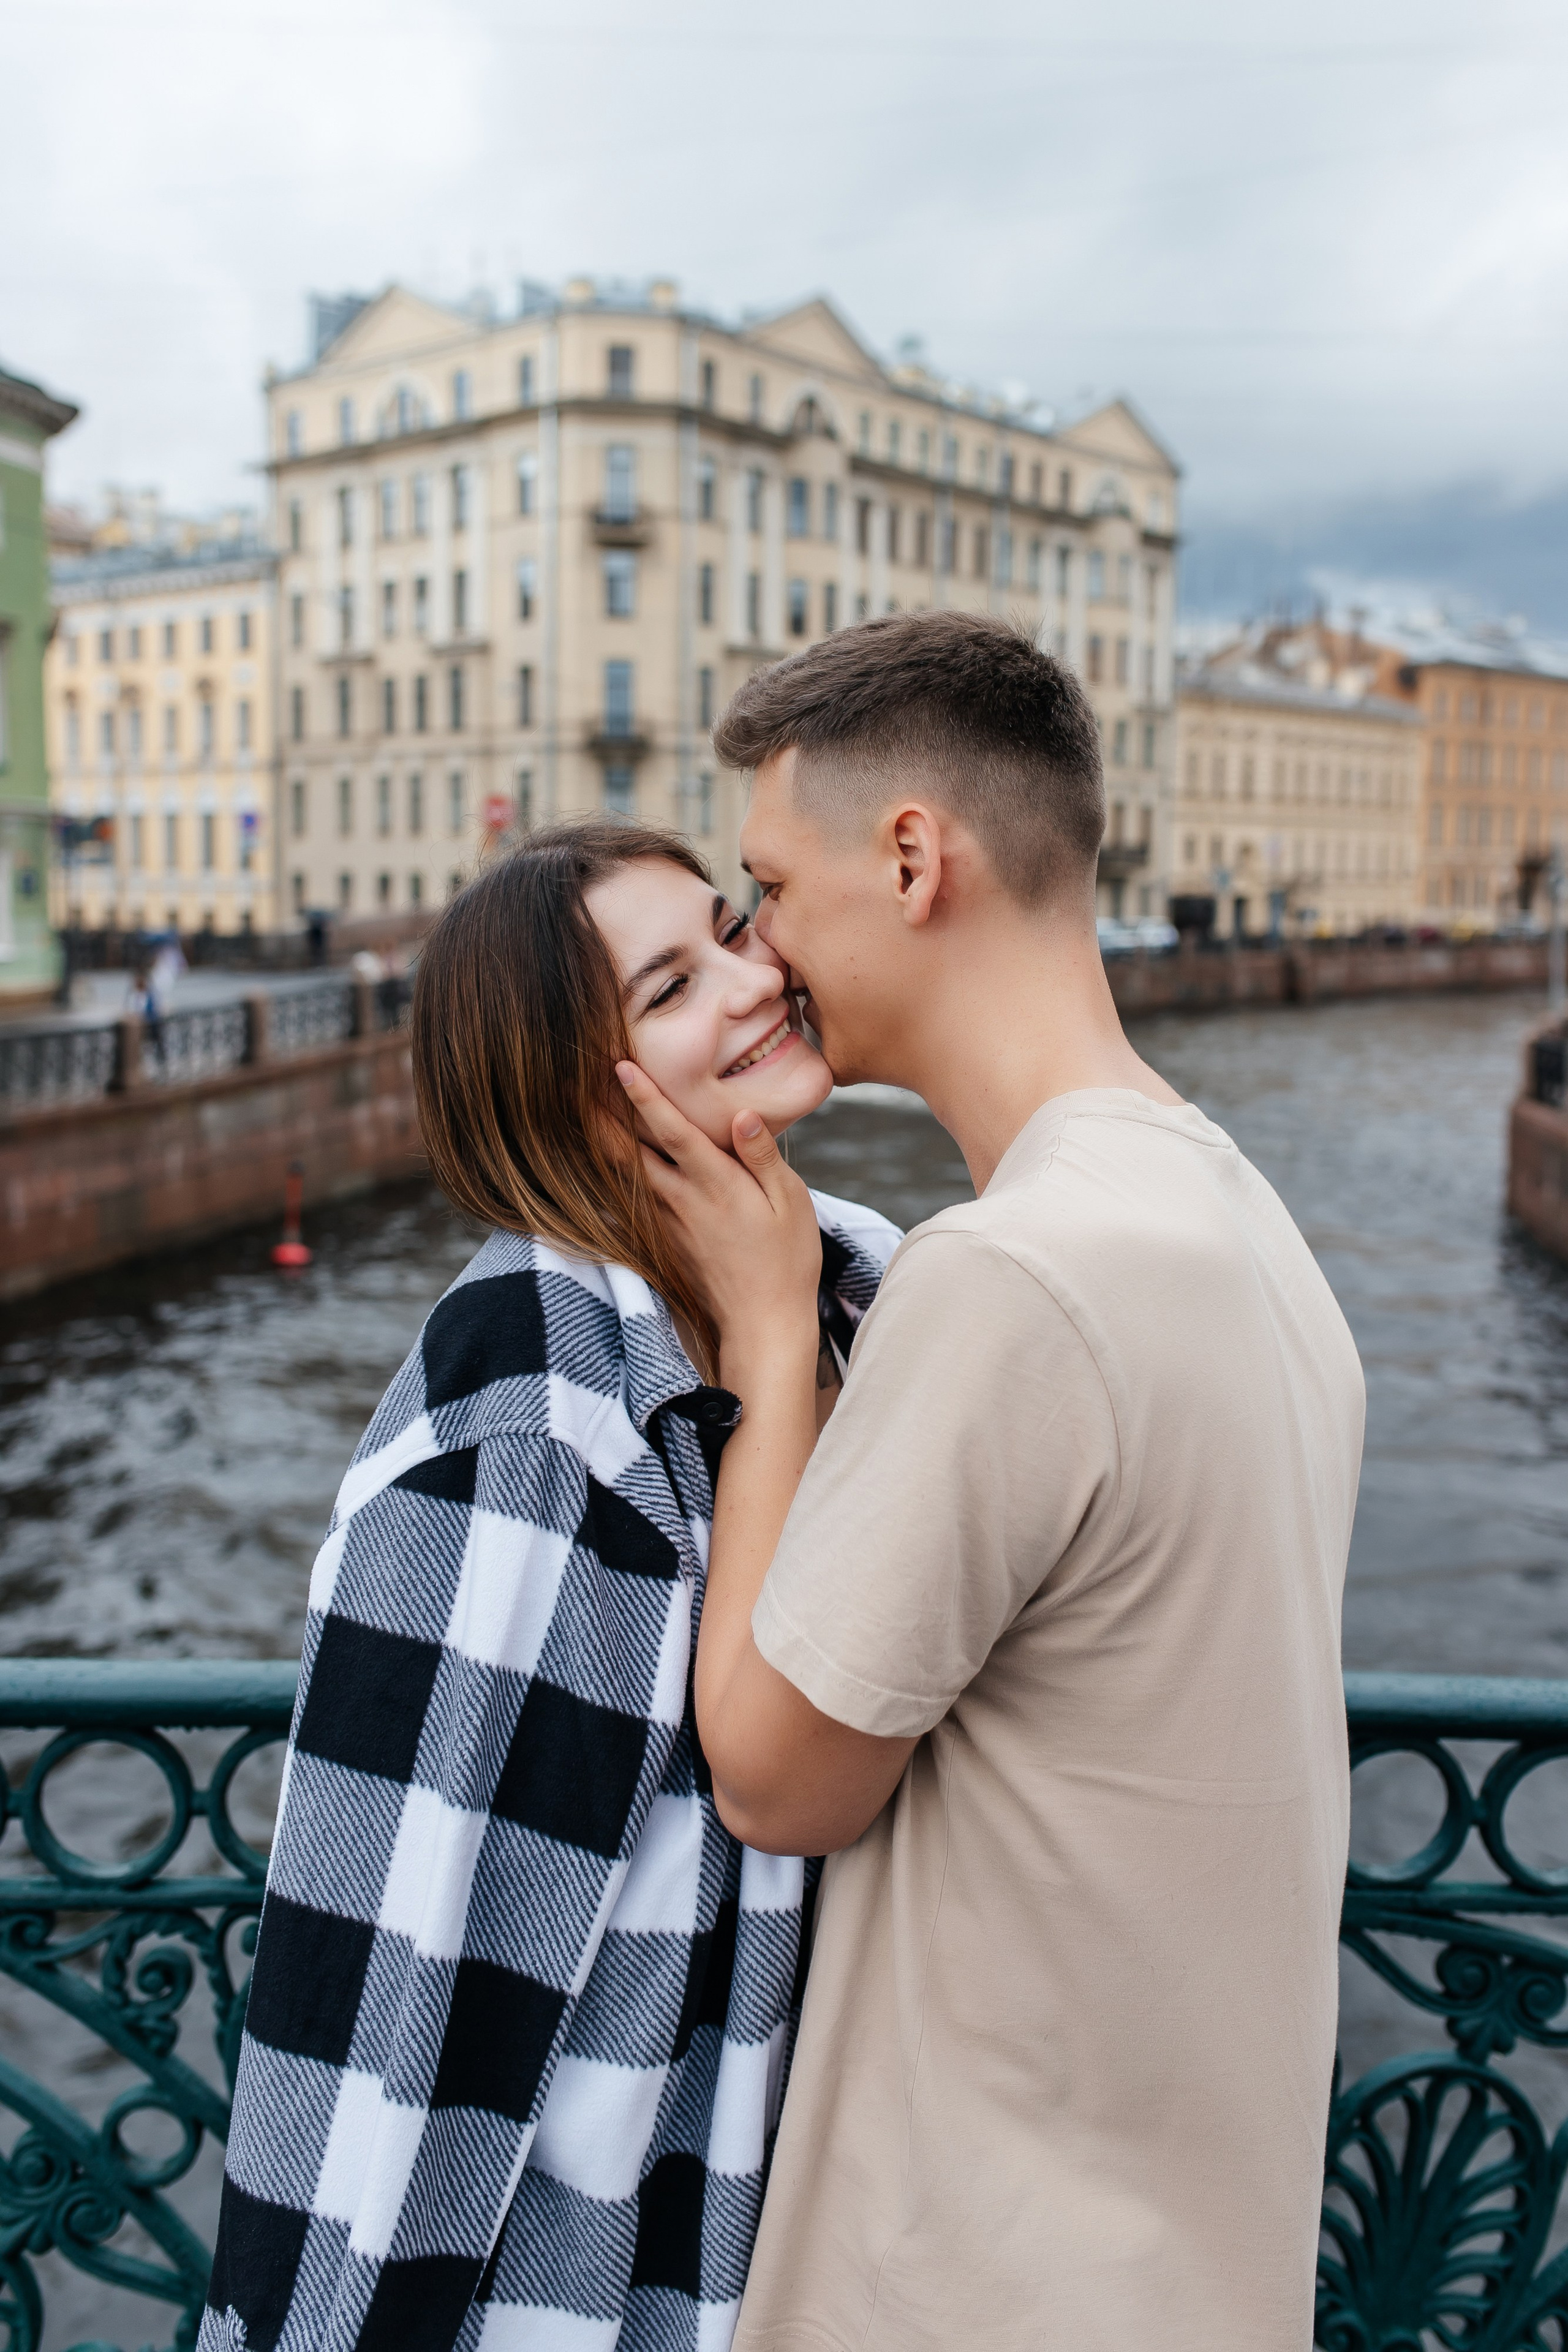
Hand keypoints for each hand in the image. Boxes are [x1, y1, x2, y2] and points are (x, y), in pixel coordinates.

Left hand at [615, 1062, 822, 1375]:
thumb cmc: (786, 1261)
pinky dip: (616, 1174)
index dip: (645, 1097)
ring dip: (604, 1140)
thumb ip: (763, 1156)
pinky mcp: (663, 1242)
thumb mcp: (791, 1203)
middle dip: (602, 1114)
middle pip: (629, 1151)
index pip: (673, 1131)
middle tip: (578, 1079)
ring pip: (625, 1174)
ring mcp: (667, 1224)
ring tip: (584, 1107)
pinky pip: (632, 1200)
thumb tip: (743, 1114)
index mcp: (716, 1185)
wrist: (762, 1325)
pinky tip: (608, 1159)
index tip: (619, 1067)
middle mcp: (682, 1201)